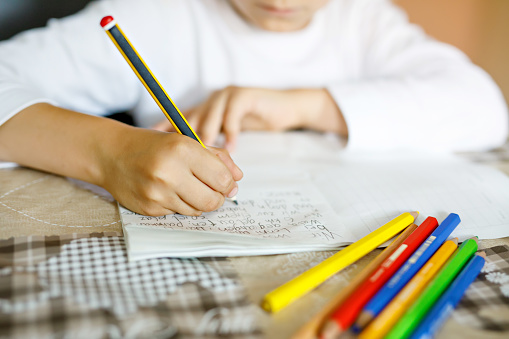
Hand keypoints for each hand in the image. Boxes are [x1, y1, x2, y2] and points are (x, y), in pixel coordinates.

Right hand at [100, 128, 242, 215]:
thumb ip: (217, 157)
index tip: (226, 182)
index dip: (229, 183)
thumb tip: (238, 178)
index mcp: (182, 150)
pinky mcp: (149, 208)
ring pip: (196, 210)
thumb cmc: (154, 146)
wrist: (112, 154)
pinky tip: (169, 191)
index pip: (222, 178)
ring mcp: (157, 193)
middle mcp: (169, 173)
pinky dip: (180, 205)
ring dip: (199, 202)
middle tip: (213, 190)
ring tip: (188, 187)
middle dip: (218, 198)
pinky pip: (178, 213)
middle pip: (212, 200)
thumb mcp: (186, 141)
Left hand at [152, 87, 346, 150]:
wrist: (284, 107)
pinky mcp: (245, 96)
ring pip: (211, 117)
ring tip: (205, 157)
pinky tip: (232, 147)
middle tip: (181, 159)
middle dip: (187, 140)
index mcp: (205, 108)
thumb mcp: (228, 132)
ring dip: (208, 138)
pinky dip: (232, 132)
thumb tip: (191, 165)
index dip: (165, 129)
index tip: (152, 144)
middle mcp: (212, 100)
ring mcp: (227, 96)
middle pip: (192, 119)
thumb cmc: (255, 121)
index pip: (179, 119)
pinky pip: (233, 116)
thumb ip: (211, 143)